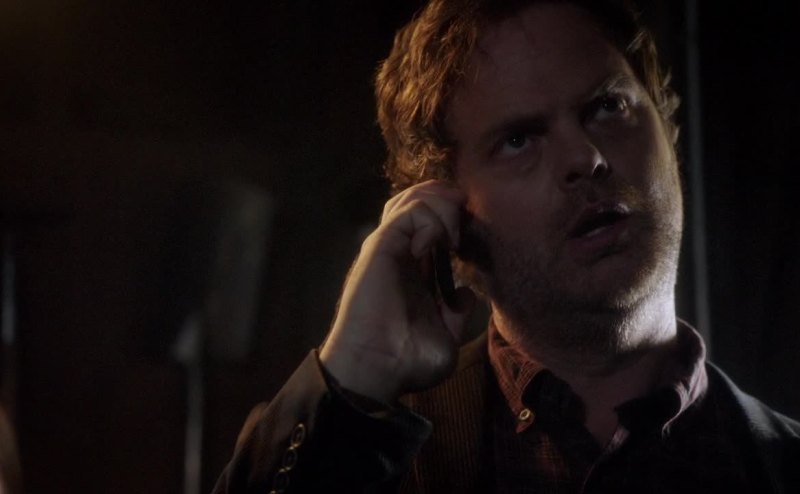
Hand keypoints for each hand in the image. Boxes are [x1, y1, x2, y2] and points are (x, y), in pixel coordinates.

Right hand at [319, 180, 475, 403]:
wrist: (377, 370)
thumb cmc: (405, 362)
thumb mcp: (445, 339)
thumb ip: (456, 314)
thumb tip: (467, 294)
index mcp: (412, 269)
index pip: (430, 222)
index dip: (454, 219)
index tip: (470, 242)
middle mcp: (400, 252)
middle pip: (420, 200)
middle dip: (448, 202)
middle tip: (463, 228)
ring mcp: (389, 246)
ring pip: (413, 197)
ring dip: (442, 206)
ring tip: (452, 236)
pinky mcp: (381, 245)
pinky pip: (410, 212)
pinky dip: (431, 220)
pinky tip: (437, 246)